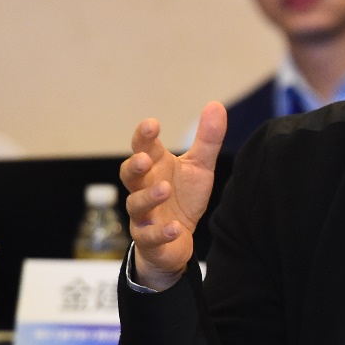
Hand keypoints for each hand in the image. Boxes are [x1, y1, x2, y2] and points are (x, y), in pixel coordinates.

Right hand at [119, 102, 225, 290]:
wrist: (177, 240)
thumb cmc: (183, 197)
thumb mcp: (199, 167)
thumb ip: (207, 140)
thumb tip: (216, 104)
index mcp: (154, 168)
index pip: (143, 147)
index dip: (144, 136)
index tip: (152, 124)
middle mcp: (143, 189)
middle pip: (129, 175)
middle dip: (134, 166)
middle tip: (145, 158)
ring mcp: (143, 215)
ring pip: (136, 205)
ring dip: (148, 197)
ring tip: (164, 189)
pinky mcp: (149, 240)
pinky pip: (150, 237)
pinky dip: (161, 233)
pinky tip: (176, 228)